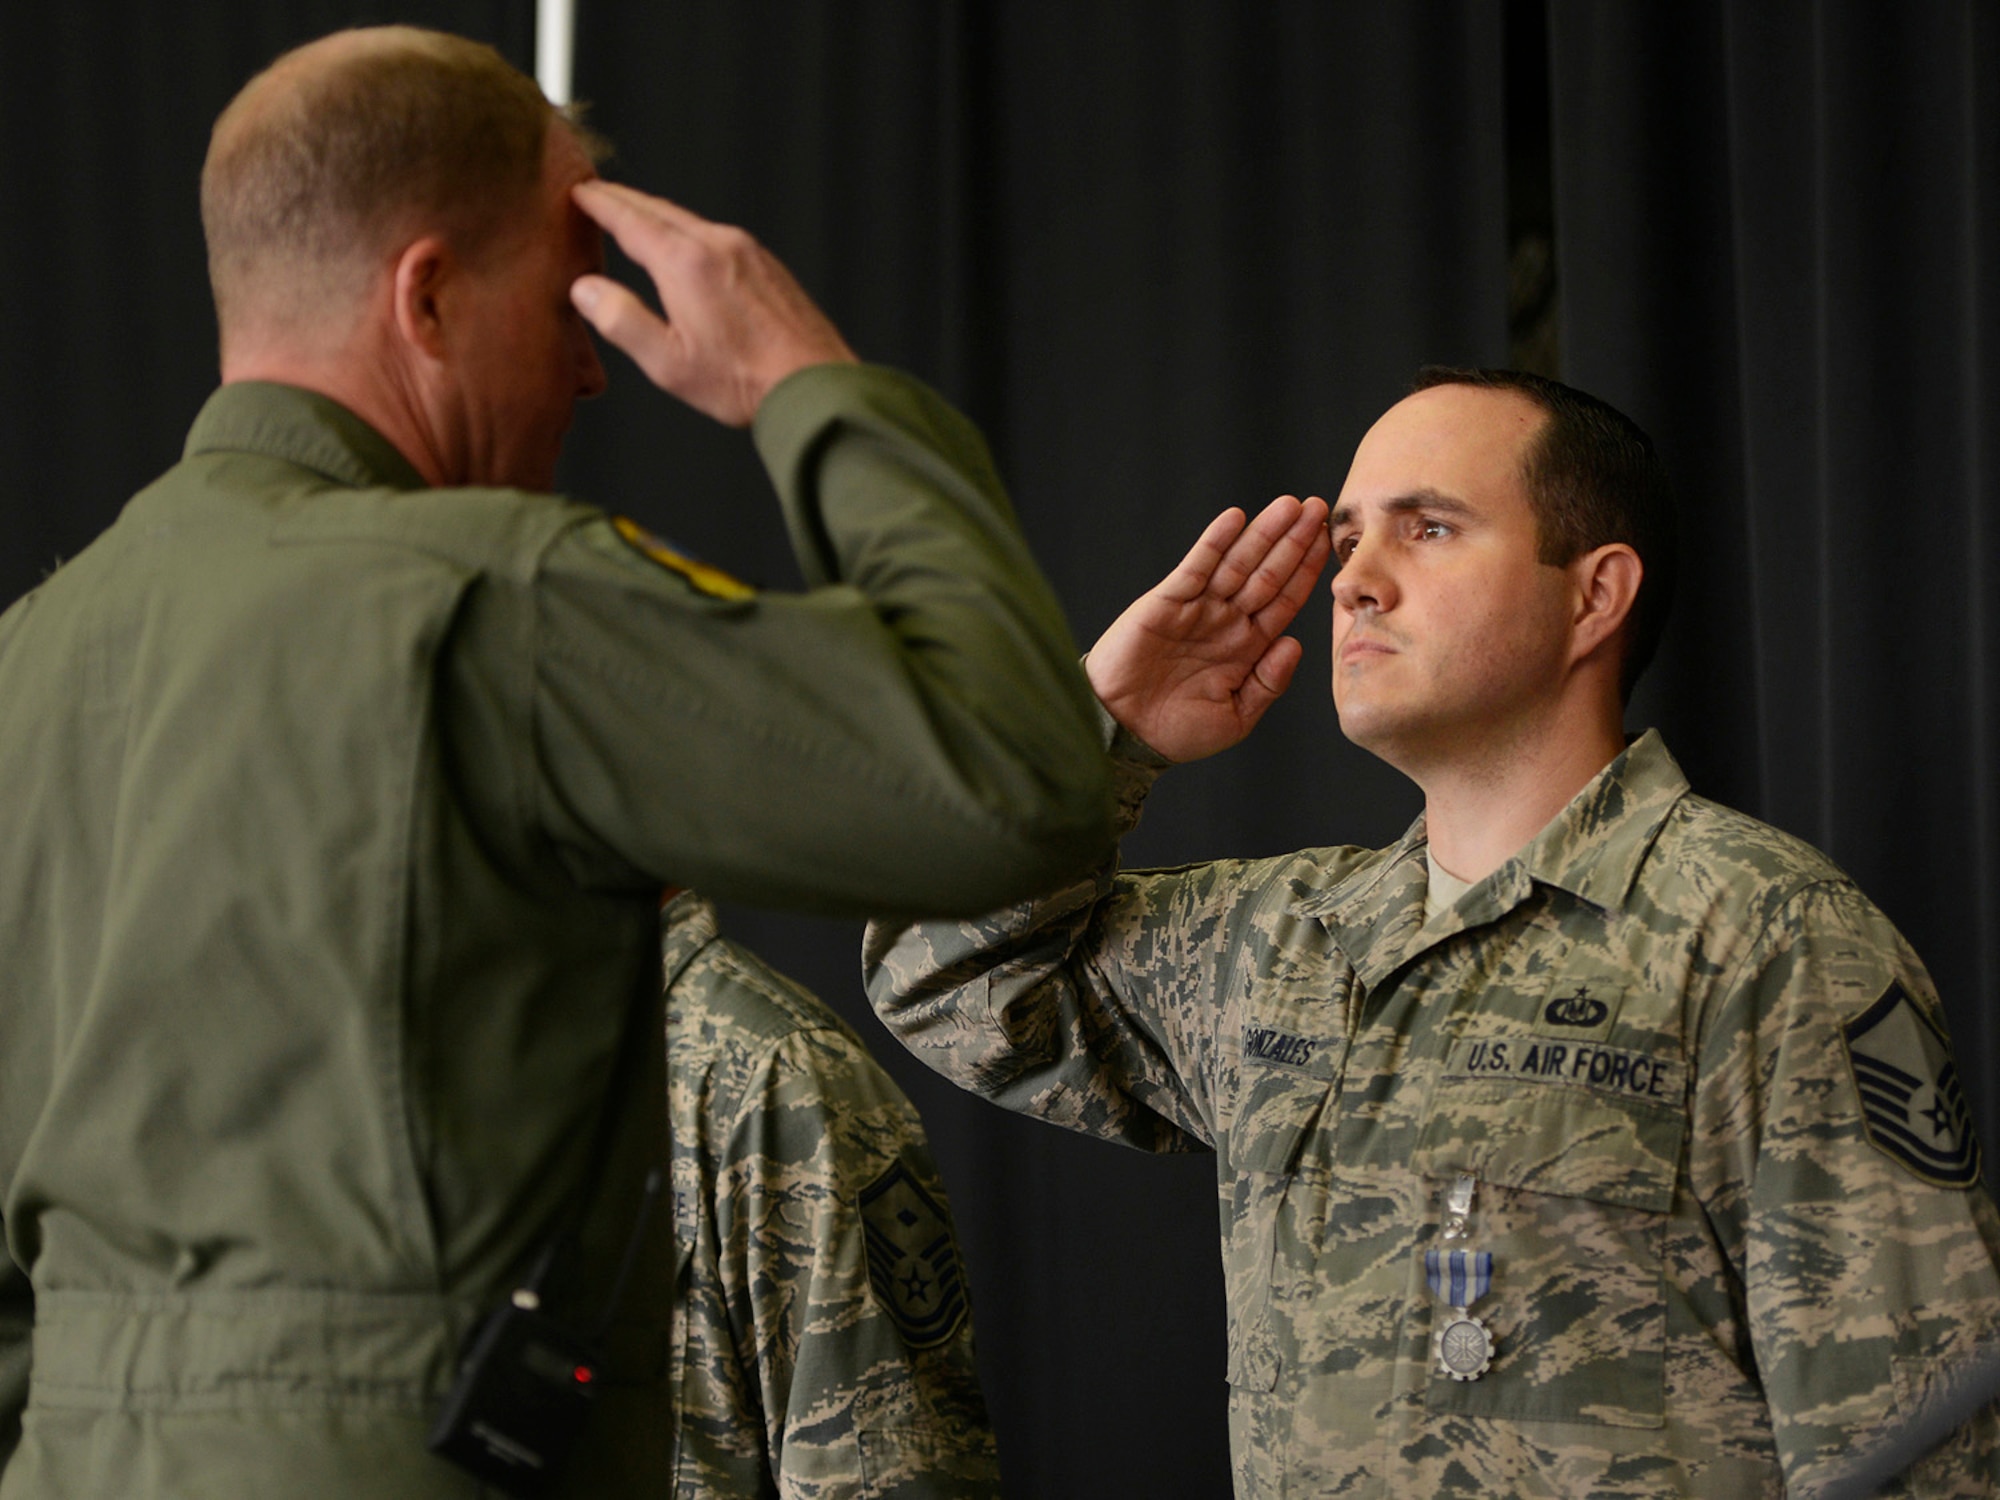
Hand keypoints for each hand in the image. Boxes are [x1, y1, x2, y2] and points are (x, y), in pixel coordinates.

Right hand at [569, 181, 857, 426]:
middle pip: (659, 210)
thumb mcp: (668, 362)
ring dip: (657, 216)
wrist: (814, 385)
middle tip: (597, 194)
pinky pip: (718, 236)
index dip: (599, 204)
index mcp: (686, 263)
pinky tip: (686, 249)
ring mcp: (749, 251)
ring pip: (691, 221)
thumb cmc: (743, 381)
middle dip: (624, 200)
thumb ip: (621, 321)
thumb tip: (585, 289)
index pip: (629, 219)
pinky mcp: (768, 265)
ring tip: (635, 218)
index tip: (577, 192)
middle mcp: (718, 244)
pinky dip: (689, 232)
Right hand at [1087, 495, 1329, 762]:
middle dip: (1294, 540)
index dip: (1307, 571)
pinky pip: (1196, 566)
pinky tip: (1235, 518)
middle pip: (1268, 572)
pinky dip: (1215, 542)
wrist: (1124, 733)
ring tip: (1290, 505)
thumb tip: (1296, 643)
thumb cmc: (1177, 732)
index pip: (1285, 600)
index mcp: (1248, 646)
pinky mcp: (1167, 602)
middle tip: (1318, 507)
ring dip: (1263, 533)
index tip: (1329, 543)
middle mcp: (1227, 620)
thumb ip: (1268, 684)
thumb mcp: (1235, 717)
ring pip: (1238, 562)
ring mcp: (1198, 608)